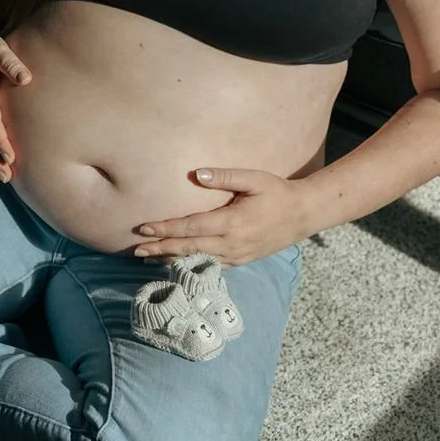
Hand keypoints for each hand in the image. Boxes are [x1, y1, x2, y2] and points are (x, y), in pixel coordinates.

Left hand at [133, 168, 307, 266]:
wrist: (303, 215)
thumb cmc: (277, 192)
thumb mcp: (254, 178)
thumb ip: (226, 176)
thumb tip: (199, 175)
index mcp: (231, 223)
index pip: (190, 228)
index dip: (165, 229)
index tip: (144, 228)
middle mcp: (231, 244)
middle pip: (188, 248)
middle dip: (160, 248)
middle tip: (136, 249)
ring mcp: (237, 256)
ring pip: (197, 260)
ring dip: (172, 258)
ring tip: (149, 257)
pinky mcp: (241, 261)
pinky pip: (211, 265)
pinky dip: (191, 264)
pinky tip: (178, 262)